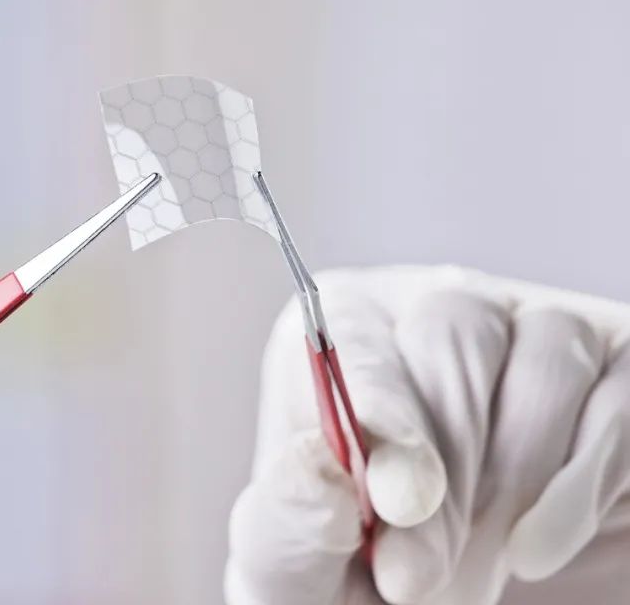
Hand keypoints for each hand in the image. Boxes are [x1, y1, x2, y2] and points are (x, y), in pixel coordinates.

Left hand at [225, 265, 629, 603]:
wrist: (440, 599)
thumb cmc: (354, 573)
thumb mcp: (302, 566)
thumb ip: (292, 520)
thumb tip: (314, 465)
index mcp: (338, 338)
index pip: (352, 327)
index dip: (379, 406)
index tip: (396, 499)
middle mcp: (432, 312)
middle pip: (454, 332)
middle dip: (444, 463)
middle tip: (415, 576)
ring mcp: (532, 332)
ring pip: (546, 360)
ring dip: (511, 480)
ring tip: (470, 570)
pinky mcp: (615, 374)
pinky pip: (619, 401)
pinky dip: (580, 486)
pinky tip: (533, 550)